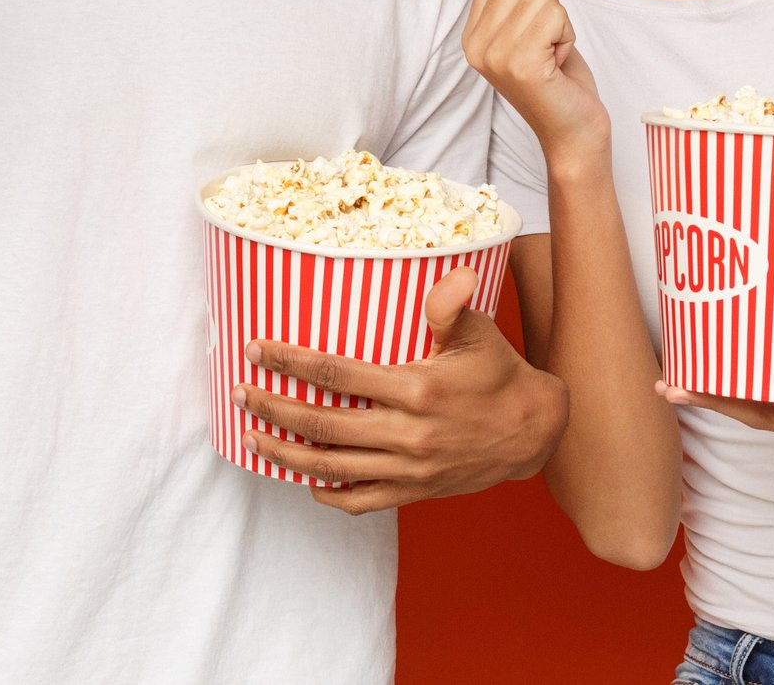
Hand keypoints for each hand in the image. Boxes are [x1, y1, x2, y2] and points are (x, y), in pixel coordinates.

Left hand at [238, 266, 569, 513]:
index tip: (257, 350)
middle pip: (321, 424)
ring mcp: (408, 468)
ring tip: (253, 435)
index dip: (290, 361)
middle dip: (273, 407)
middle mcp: (407, 434)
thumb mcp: (480, 333)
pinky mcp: (414, 492)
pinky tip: (304, 478)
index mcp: (417, 389)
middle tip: (240, 392)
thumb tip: (447, 275)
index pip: (336, 375)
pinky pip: (360, 499)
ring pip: (330, 466)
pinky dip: (326, 492)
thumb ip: (451, 305)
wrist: (532, 432)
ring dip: (285, 452)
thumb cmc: (499, 374)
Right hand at [462, 0, 608, 164]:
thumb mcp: (528, 27)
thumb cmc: (557, 80)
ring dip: (560, 24)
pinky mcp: (521, 63)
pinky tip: (557, 64)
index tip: (533, 34)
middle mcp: (476, 45)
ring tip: (552, 57)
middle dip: (547, 8)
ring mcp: (495, 54)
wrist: (573, 132)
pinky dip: (567, 36)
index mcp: (472, 35)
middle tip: (546, 47)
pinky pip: (555, 16)